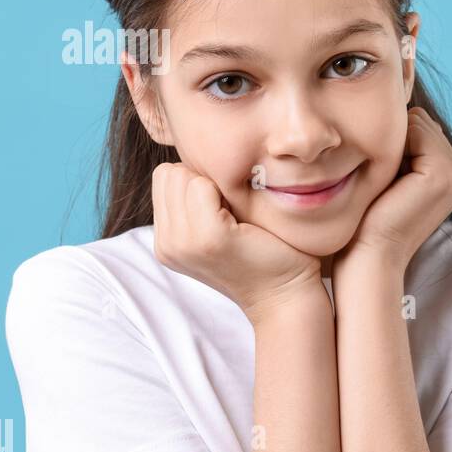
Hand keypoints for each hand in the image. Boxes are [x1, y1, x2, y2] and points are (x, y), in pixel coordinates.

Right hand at [151, 161, 323, 320]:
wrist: (287, 295)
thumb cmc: (263, 254)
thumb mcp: (218, 228)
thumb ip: (197, 202)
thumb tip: (193, 156)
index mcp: (166, 241)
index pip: (164, 177)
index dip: (196, 180)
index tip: (224, 207)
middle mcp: (166, 244)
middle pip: (169, 172)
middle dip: (202, 179)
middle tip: (232, 210)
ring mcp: (183, 243)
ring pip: (184, 175)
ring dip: (215, 184)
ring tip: (237, 216)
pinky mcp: (209, 238)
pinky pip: (203, 186)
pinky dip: (227, 191)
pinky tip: (244, 219)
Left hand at [341, 106, 451, 272]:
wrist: (371, 253)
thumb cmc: (373, 216)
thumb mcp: (396, 172)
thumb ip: (407, 143)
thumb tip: (397, 100)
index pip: (423, 126)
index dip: (397, 145)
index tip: (389, 180)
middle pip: (422, 121)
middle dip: (396, 143)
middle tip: (387, 183)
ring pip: (417, 123)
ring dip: (393, 146)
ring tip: (388, 183)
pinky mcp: (443, 173)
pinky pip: (414, 131)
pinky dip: (394, 149)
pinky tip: (390, 181)